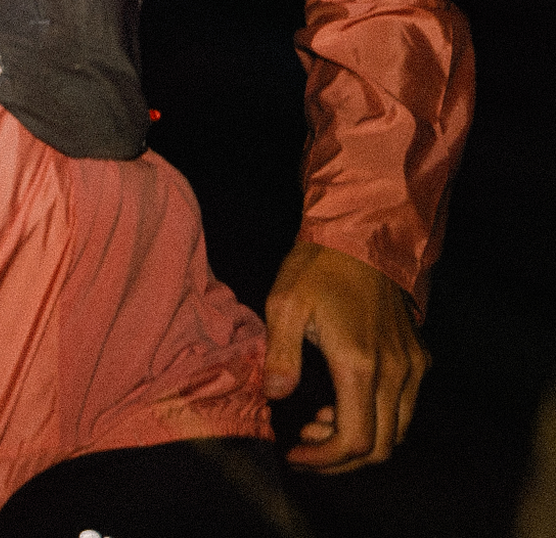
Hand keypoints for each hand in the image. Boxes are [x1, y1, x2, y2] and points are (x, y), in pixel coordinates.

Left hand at [264, 239, 429, 471]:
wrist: (362, 234)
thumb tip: (275, 395)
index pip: (354, 440)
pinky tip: (345, 401)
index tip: (294, 455)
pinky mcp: (418, 357)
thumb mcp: (285, 302)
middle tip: (304, 444)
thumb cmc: (318, 265)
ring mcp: (412, 366)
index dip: (324, 460)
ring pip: (397, 431)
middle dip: (340, 458)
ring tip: (319, 421)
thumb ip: (281, 353)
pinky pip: (405, 407)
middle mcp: (395, 372)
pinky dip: (378, 419)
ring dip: (360, 439)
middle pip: (380, 447)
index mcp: (360, 364)